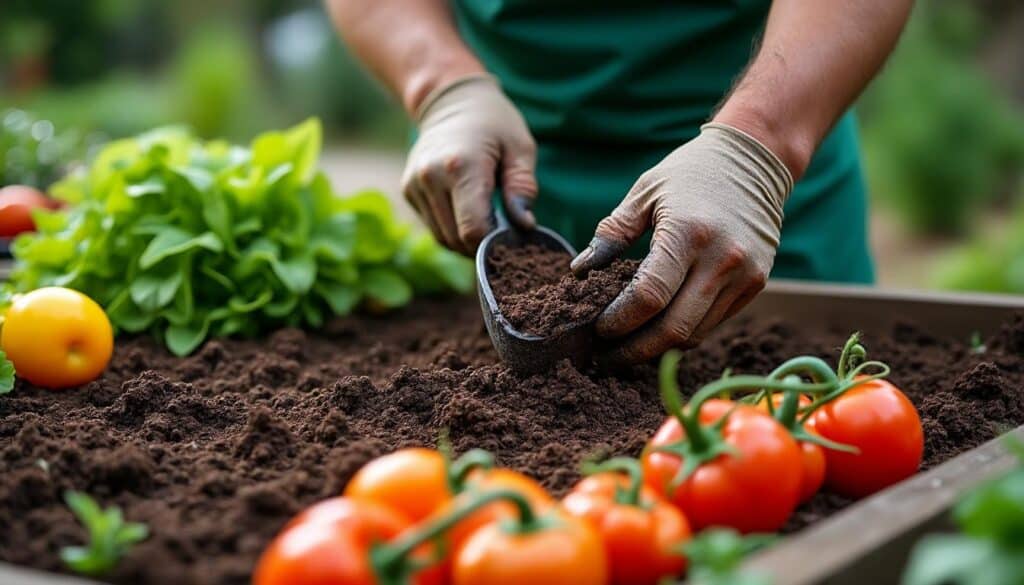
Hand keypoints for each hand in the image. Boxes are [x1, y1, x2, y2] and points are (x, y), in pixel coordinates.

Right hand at [402, 74, 536, 254]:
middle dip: (482, 244)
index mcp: (461, 166)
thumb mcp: (520, 148)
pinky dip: (452, 229)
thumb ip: (523, 188)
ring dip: (466, 240)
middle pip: (456, 239)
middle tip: (503, 229)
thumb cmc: (494, 124)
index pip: (473, 230)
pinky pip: (433, 226)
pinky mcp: (408, 190)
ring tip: (487, 220)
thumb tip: (525, 225)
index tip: (511, 234)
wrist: (452, 100)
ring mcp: (415, 185)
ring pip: (442, 238)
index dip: (494, 243)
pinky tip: (468, 211)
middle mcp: (431, 177)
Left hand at [571, 122, 793, 365]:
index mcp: (687, 233)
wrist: (755, 161)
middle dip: (634, 350)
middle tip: (606, 356)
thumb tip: (580, 271)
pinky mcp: (755, 284)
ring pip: (694, 334)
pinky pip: (713, 324)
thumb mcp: (645, 192)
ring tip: (627, 347)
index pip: (648, 297)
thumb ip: (612, 233)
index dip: (618, 322)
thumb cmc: (691, 173)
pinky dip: (683, 332)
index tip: (597, 330)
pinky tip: (658, 330)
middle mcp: (721, 259)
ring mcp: (743, 275)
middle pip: (673, 329)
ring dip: (658, 348)